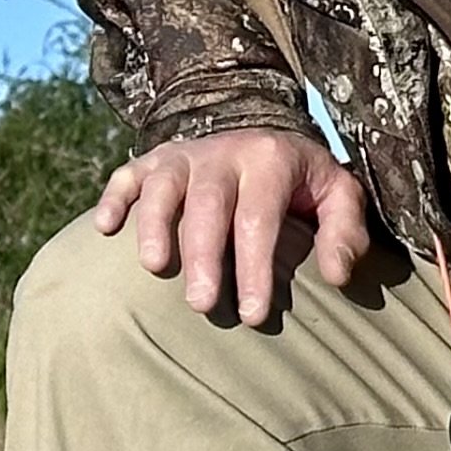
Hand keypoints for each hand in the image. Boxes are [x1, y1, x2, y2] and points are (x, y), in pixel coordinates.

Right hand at [96, 127, 370, 326]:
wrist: (263, 136)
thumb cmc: (303, 182)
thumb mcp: (338, 194)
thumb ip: (345, 231)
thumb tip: (336, 275)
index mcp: (270, 160)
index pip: (260, 218)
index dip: (256, 267)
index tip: (254, 315)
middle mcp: (223, 152)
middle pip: (208, 204)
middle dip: (204, 256)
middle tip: (202, 304)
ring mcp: (184, 155)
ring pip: (163, 186)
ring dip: (154, 225)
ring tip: (153, 267)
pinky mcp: (154, 160)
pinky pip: (127, 175)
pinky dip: (113, 198)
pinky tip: (104, 229)